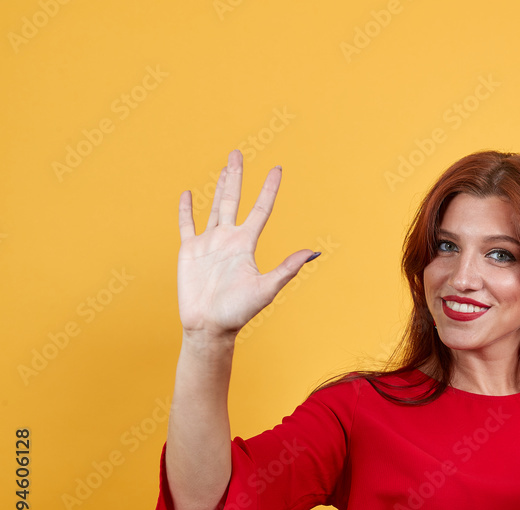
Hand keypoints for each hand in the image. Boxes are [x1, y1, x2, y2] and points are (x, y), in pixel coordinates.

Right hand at [176, 150, 317, 339]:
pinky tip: (188, 194)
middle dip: (237, 176)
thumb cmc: (239, 311)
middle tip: (238, 152)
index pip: (260, 210)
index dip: (268, 189)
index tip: (277, 169)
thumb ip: (287, 268)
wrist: (210, 326)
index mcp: (247, 244)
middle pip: (234, 199)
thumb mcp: (267, 288)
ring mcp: (209, 243)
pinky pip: (187, 225)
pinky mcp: (189, 251)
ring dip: (219, 186)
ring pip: (215, 206)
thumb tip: (312, 252)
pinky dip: (186, 210)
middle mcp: (229, 239)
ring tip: (225, 167)